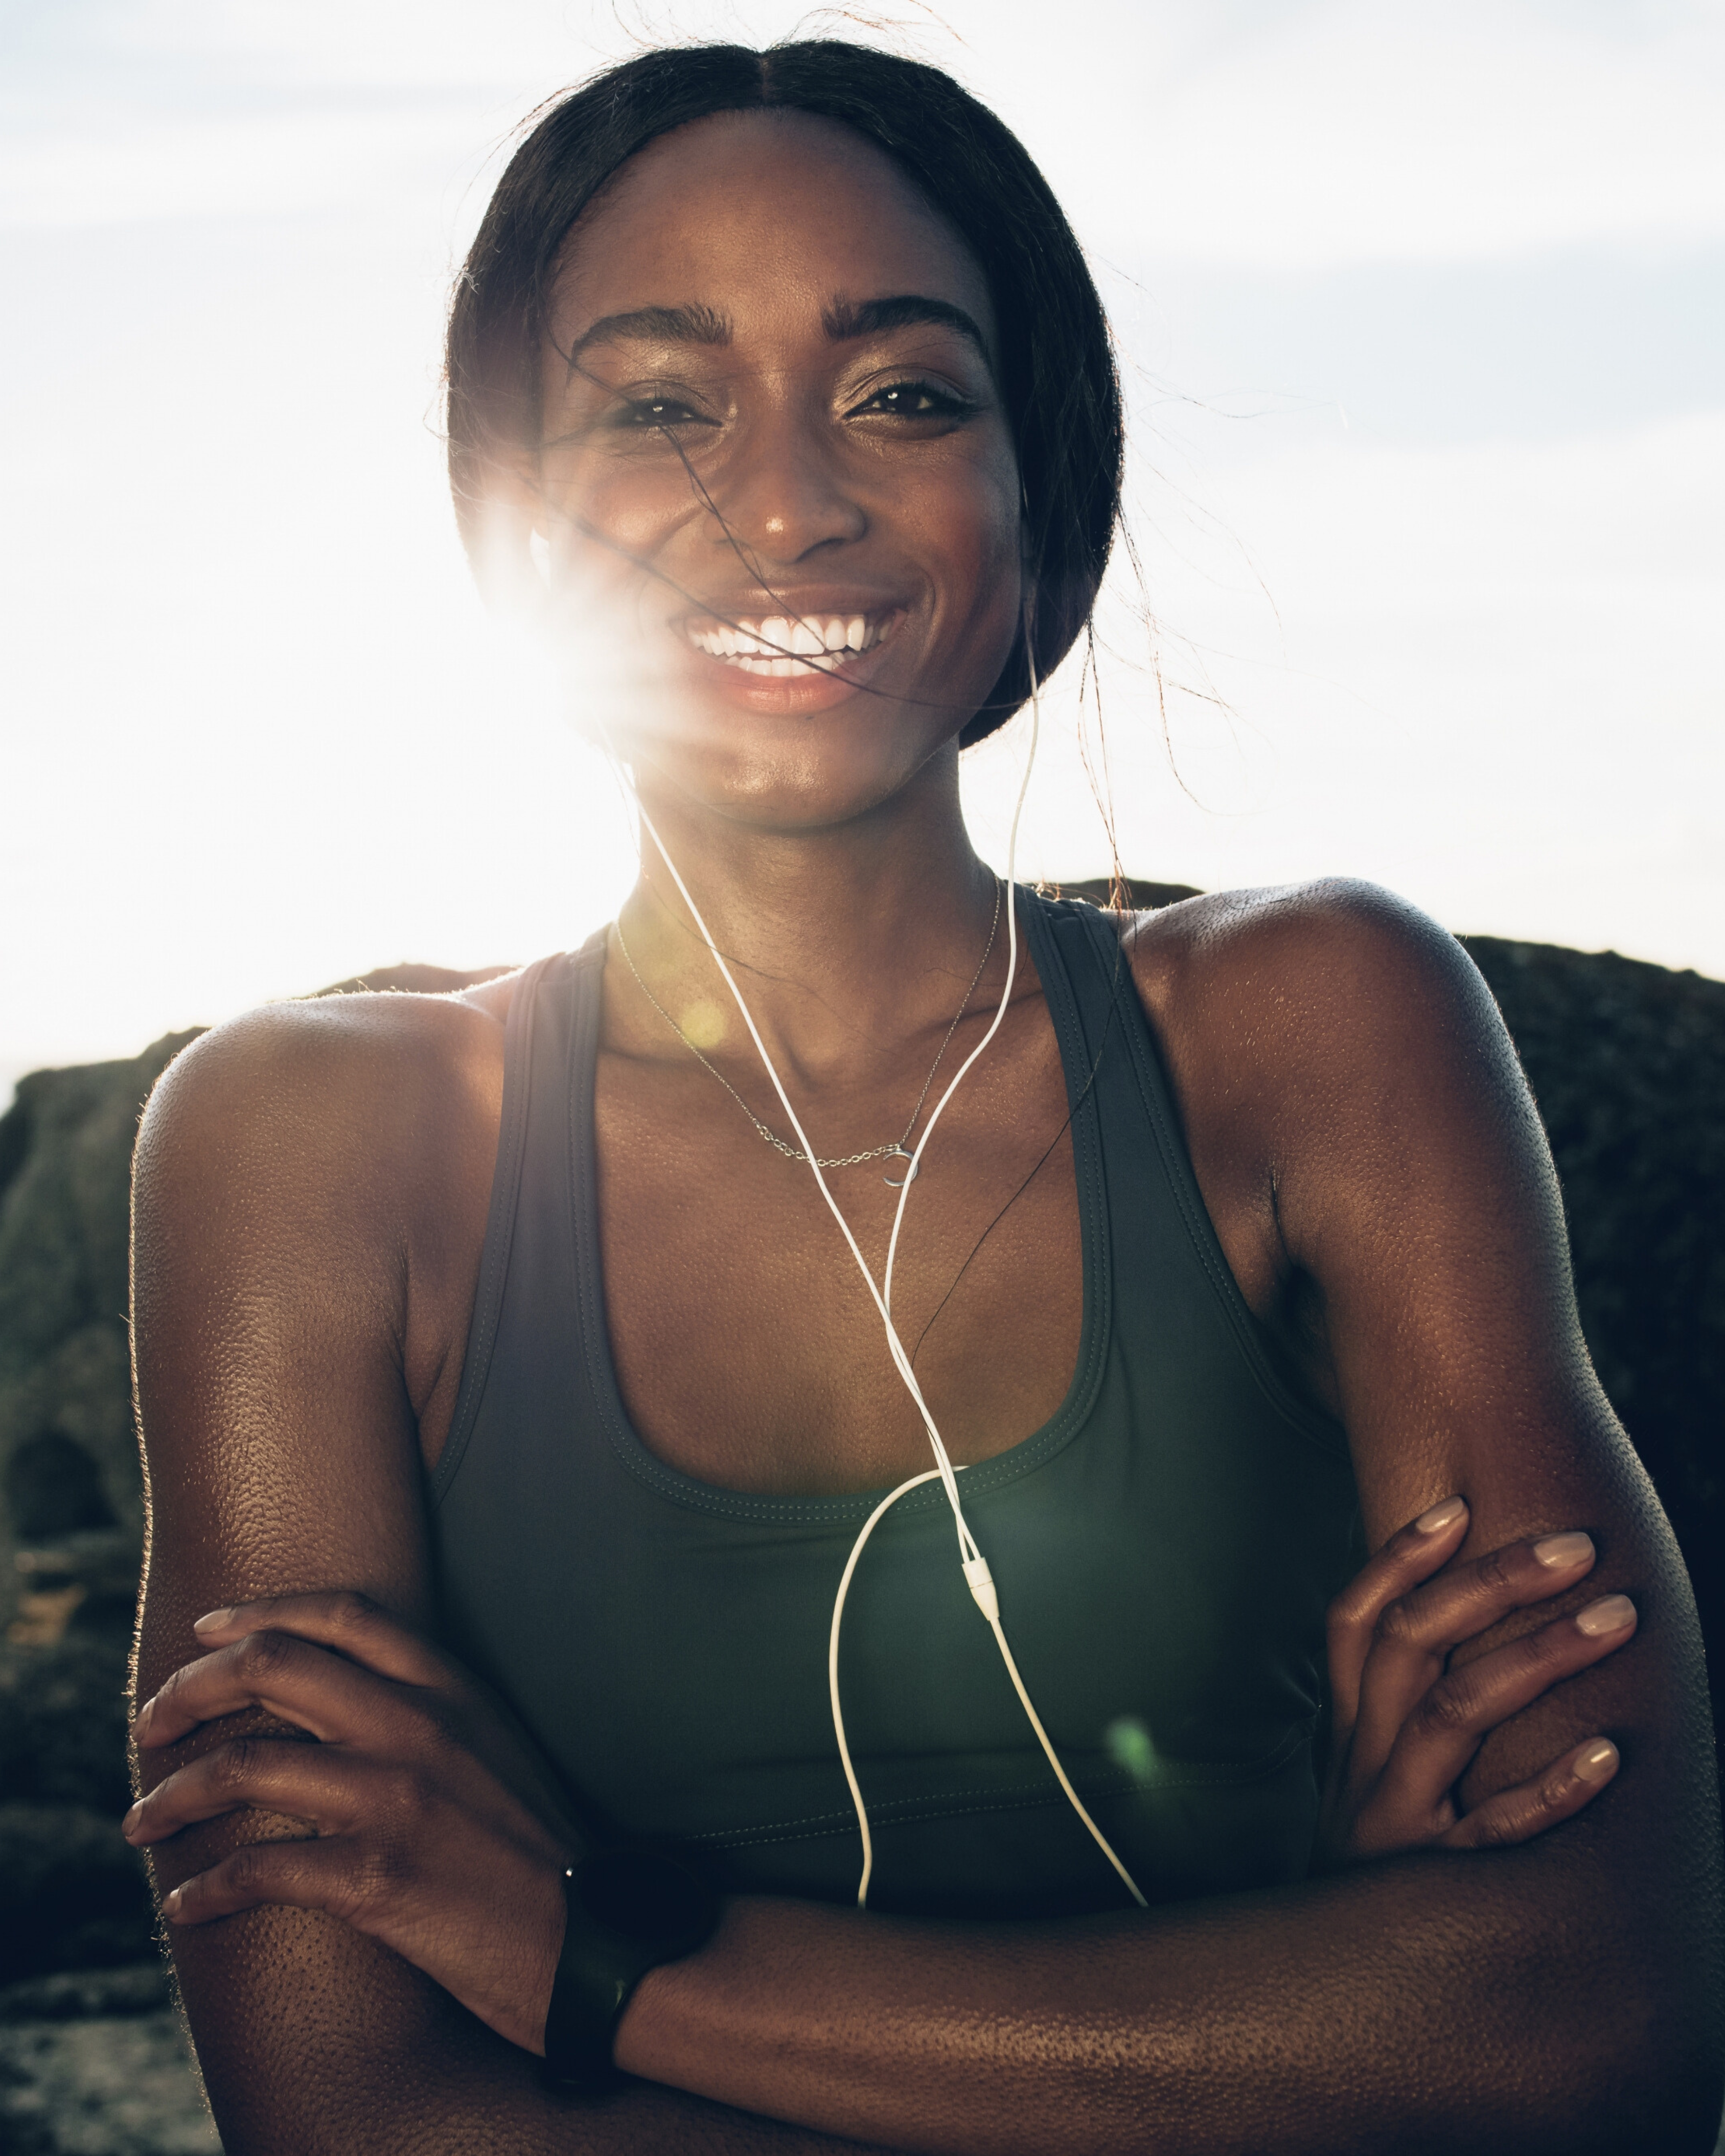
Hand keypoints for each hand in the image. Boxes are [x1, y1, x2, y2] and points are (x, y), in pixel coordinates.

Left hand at [128, 1592, 574, 2053]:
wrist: (593, 1938)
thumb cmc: (539, 1848)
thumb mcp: (496, 1746)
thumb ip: (430, 1712)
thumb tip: (342, 1706)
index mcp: (451, 1688)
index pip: (342, 1615)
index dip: (260, 1612)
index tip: (206, 1631)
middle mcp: (417, 1725)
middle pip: (273, 1667)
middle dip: (190, 1690)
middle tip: (152, 1724)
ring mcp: (394, 1797)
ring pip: (243, 1764)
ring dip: (172, 1795)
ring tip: (141, 1821)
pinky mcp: (375, 1878)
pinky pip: (256, 1869)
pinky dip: (203, 1888)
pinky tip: (186, 1905)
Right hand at [1315, 1497, 1634, 1866]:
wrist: (1322, 1990)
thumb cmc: (1371, 1864)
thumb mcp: (1361, 1778)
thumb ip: (1391, 1712)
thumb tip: (1457, 1624)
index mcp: (1347, 1731)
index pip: (1353, 1620)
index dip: (1397, 1559)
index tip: (1456, 1506)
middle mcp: (1362, 1763)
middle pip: (1412, 1644)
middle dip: (1493, 1582)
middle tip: (1575, 1546)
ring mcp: (1394, 1821)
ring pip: (1455, 1713)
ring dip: (1539, 1656)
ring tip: (1616, 1618)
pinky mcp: (1434, 1886)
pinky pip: (1496, 1832)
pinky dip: (1552, 1789)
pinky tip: (1609, 1754)